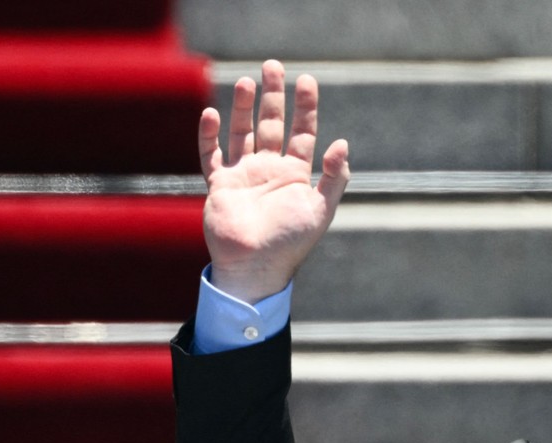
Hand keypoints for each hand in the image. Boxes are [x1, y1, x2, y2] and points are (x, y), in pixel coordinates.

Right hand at [197, 59, 350, 303]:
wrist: (255, 267)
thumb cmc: (291, 242)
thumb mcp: (321, 210)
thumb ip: (333, 177)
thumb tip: (342, 143)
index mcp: (295, 175)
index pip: (303, 133)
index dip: (305, 107)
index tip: (307, 80)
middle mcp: (269, 171)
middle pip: (271, 124)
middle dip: (273, 96)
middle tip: (273, 66)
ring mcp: (243, 176)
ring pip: (242, 133)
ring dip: (244, 108)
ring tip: (249, 82)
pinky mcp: (220, 185)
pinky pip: (211, 155)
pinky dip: (210, 136)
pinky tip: (212, 114)